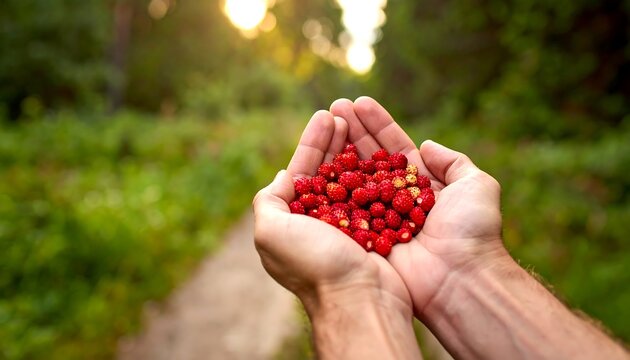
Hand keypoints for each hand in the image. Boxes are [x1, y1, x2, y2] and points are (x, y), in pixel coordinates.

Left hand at [252, 110, 411, 316]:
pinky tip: (382, 151)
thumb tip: (284, 177)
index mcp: (294, 222)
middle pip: (329, 171)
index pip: (301, 173)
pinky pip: (377, 195)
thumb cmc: (313, 264)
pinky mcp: (377, 231)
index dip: (311, 143)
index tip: (325, 116)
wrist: (359, 299)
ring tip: (360, 121)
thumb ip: (268, 201)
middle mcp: (321, 223)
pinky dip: (378, 172)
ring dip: (355, 149)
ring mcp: (351, 226)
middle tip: (343, 111)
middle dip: (334, 141)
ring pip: (353, 179)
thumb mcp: (271, 232)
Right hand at [330, 97, 508, 314]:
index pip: (395, 148)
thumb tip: (426, 145)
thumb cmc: (472, 231)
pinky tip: (320, 161)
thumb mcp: (476, 185)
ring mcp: (378, 216)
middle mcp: (397, 198)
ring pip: (355, 178)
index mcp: (422, 185)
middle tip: (335, 106)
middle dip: (353, 132)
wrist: (461, 277)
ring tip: (325, 122)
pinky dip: (333, 185)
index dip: (378, 125)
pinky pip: (345, 206)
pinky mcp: (365, 235)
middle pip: (371, 159)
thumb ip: (454, 162)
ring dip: (340, 150)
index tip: (359, 102)